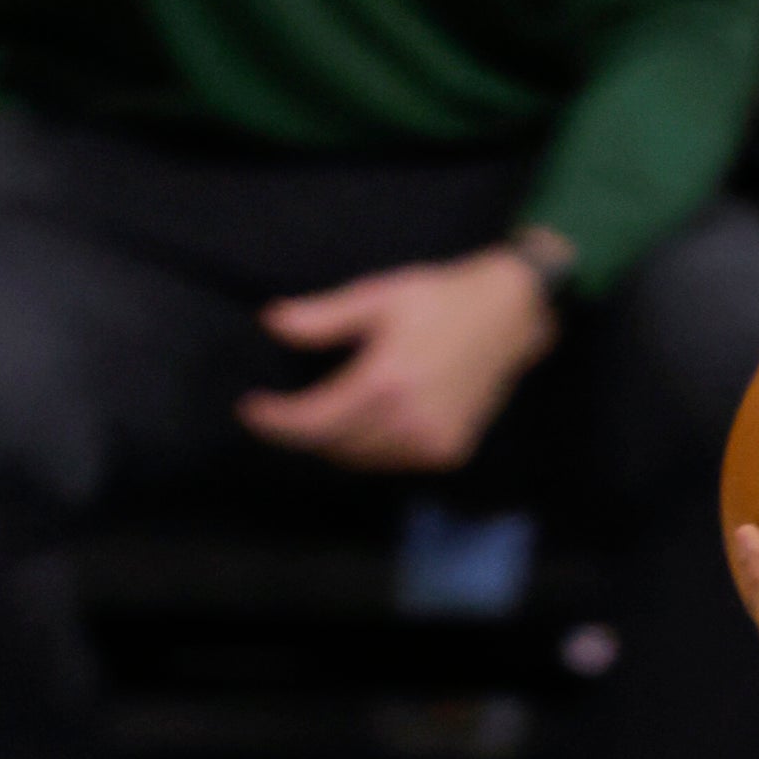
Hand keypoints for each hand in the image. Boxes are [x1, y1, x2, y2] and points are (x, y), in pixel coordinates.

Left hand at [241, 248, 554, 473]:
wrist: (507, 318)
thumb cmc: (440, 299)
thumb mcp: (376, 296)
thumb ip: (322, 318)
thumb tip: (272, 324)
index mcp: (384, 383)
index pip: (314, 422)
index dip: (276, 422)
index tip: (251, 410)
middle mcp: (407, 423)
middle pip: (334, 447)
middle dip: (303, 432)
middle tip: (282, 410)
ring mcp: (430, 444)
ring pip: (361, 461)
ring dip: (335, 443)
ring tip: (322, 415)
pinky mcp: (447, 453)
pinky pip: (392, 462)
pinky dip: (370, 448)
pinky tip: (366, 421)